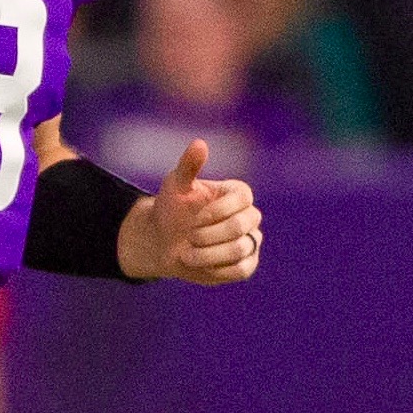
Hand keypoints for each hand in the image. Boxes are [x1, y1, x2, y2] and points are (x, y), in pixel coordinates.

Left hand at [118, 139, 260, 284]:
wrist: (162, 241)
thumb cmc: (171, 210)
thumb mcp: (175, 186)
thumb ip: (188, 166)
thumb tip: (199, 143)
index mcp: (237, 194)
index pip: (243, 199)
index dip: (217, 211)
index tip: (194, 218)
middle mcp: (249, 216)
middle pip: (242, 225)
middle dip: (209, 234)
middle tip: (188, 237)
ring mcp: (250, 240)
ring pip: (241, 248)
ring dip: (208, 254)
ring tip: (186, 254)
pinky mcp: (245, 263)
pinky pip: (242, 269)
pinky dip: (217, 269)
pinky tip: (198, 264)